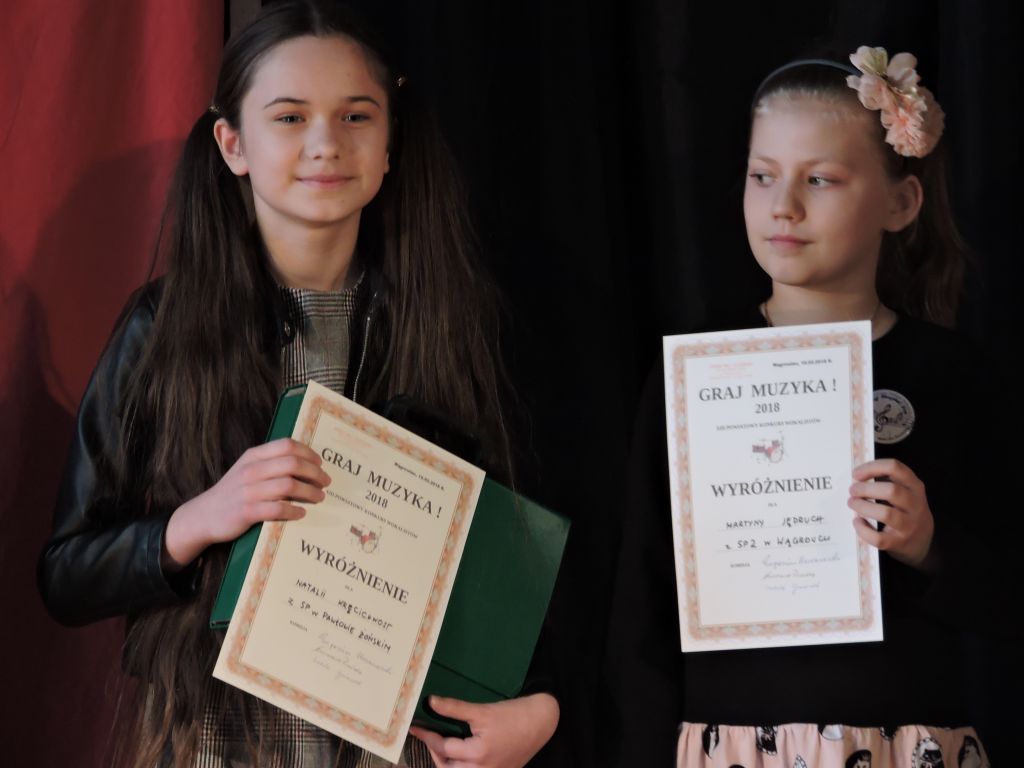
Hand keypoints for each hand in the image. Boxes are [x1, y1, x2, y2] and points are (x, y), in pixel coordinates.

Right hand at [163, 438, 329, 568]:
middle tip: (325, 482)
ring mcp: (248, 491)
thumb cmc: (233, 492)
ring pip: (289, 485)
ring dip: (310, 492)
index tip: (320, 463)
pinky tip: (301, 513)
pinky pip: (278, 508)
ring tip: (319, 497)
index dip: (308, 453)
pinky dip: (294, 510)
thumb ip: (269, 463)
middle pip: (292, 464)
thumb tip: (305, 463)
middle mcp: (251, 470)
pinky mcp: (246, 512)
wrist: (203, 516)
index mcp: (253, 456)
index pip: (287, 446)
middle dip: (315, 473)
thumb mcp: (247, 470)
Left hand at [408, 693, 558, 767]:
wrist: (541, 722)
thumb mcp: (482, 710)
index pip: (443, 748)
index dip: (427, 736)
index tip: (415, 727)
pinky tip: (459, 755)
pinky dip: (461, 766)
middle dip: (435, 754)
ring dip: (447, 762)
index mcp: (477, 754)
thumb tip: (431, 702)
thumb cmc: (512, 715)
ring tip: (441, 746)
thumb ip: (455, 708)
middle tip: (427, 737)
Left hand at [849, 458, 933, 568]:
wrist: (922, 544)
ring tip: (852, 503)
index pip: (895, 468)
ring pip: (885, 514)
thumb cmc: (906, 512)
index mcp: (915, 487)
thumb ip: (888, 481)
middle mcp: (916, 505)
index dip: (872, 467)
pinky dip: (863, 529)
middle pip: (891, 490)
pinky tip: (857, 522)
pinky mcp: (899, 543)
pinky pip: (878, 538)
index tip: (856, 474)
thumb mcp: (906, 493)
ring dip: (863, 506)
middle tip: (852, 490)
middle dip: (866, 489)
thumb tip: (858, 475)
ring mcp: (909, 526)